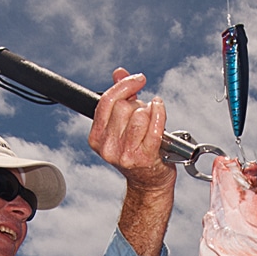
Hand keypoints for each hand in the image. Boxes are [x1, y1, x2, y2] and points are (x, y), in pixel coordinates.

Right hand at [88, 68, 176, 192]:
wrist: (148, 182)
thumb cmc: (136, 152)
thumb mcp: (121, 125)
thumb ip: (120, 97)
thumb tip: (119, 73)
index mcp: (96, 138)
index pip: (107, 102)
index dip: (124, 86)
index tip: (138, 79)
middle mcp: (108, 148)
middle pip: (124, 107)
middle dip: (137, 103)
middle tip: (143, 112)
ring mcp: (125, 154)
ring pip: (139, 114)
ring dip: (149, 111)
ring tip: (150, 119)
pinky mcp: (144, 157)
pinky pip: (154, 126)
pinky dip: (159, 112)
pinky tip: (159, 108)